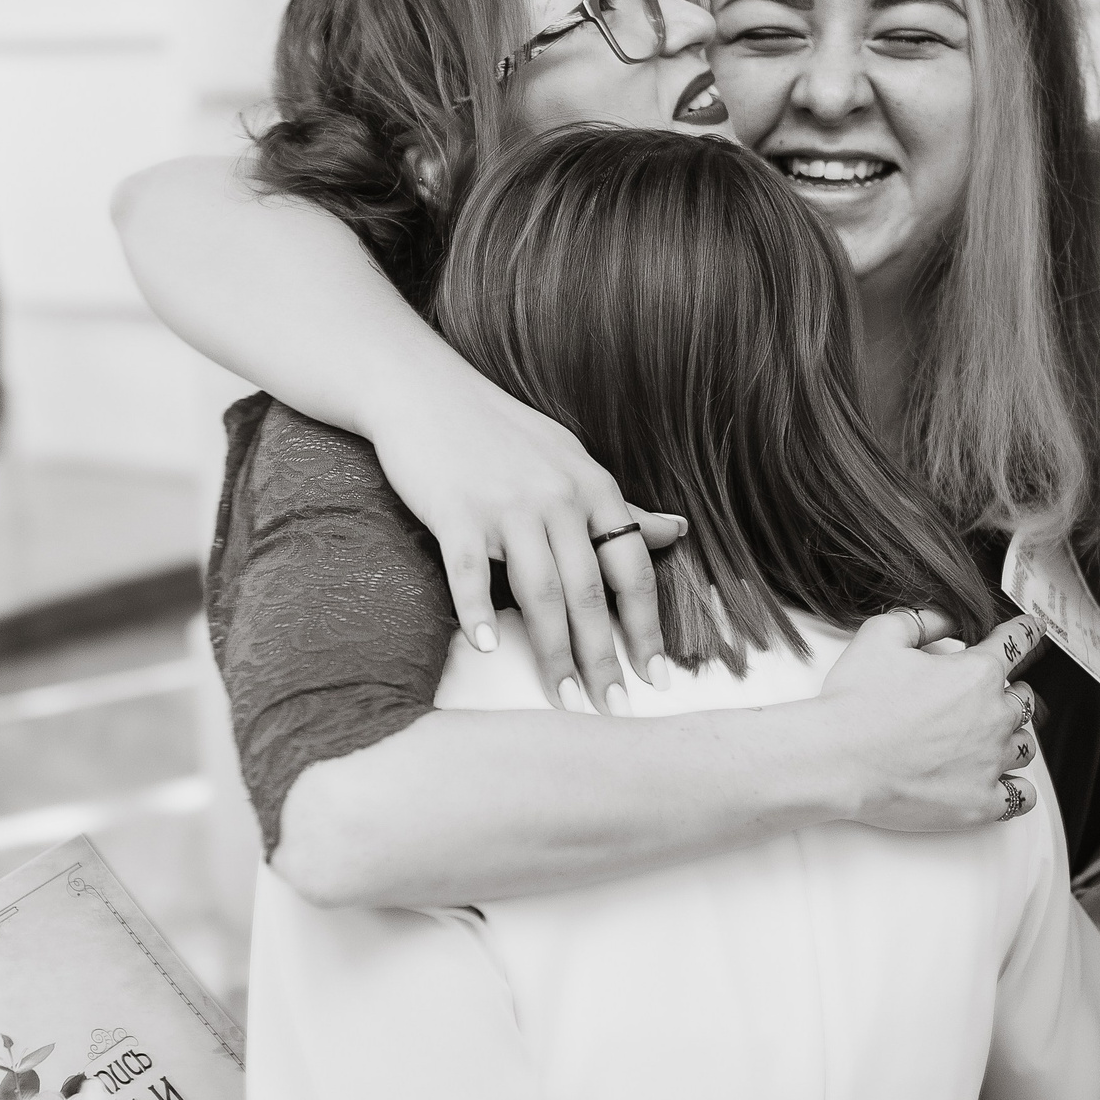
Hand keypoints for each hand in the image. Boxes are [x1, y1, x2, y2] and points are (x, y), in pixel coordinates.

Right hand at [368, 377, 684, 714]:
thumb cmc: (500, 433)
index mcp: (592, 487)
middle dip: (604, 657)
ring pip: (538, 591)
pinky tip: (485, 646)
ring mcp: (505, 504)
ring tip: (562, 698)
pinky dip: (477, 610)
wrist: (424, 390)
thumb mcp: (570, 461)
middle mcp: (557, 497)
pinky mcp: (454, 510)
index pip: (631, 570)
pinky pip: (470, 570)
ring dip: (553, 651)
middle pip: (589, 592)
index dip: (647, 627)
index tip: (658, 677)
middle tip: (612, 709)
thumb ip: (617, 507)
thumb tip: (676, 531)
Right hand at [816, 611, 1043, 832]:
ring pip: (1024, 745)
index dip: (1026, 631)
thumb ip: (923, 619)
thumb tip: (949, 618)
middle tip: (988, 696)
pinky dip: (1018, 788)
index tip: (1032, 629)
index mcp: (977, 673)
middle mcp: (993, 717)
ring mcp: (990, 763)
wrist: (836, 761)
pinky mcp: (980, 803)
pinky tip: (1007, 782)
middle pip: (1023, 699)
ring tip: (992, 738)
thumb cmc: (854, 701)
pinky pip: (1022, 797)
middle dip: (1010, 691)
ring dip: (1012, 737)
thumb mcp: (881, 636)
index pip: (1017, 642)